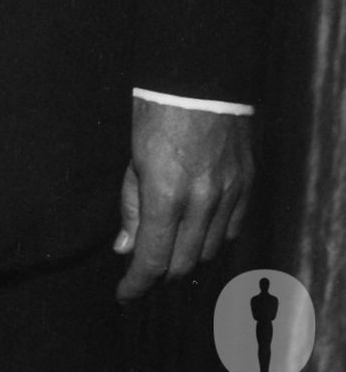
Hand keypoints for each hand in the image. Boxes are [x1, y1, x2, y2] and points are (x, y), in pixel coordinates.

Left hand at [114, 101, 253, 299]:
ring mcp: (230, 194)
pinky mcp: (247, 186)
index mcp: (165, 193)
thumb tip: (125, 248)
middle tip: (143, 268)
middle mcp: (202, 201)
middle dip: (159, 272)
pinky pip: (231, 229)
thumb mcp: (132, 157)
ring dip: (186, 256)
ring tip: (169, 248)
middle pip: (182, 262)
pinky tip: (197, 231)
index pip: (152, 258)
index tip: (124, 294)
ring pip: (209, 251)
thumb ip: (132, 205)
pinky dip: (213, 238)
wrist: (198, 77)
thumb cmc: (156, 112)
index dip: (136, 283)